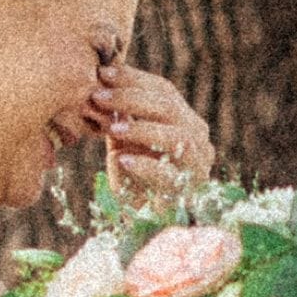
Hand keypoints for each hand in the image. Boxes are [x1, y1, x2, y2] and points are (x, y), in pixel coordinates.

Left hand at [91, 62, 211, 200]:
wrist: (145, 223)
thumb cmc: (134, 179)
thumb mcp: (123, 142)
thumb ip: (118, 116)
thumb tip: (99, 82)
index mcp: (185, 121)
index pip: (164, 91)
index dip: (134, 79)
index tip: (103, 72)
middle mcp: (197, 139)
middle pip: (170, 108)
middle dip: (131, 98)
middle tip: (98, 96)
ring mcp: (197, 167)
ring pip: (178, 138)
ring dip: (142, 129)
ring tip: (113, 127)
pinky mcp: (188, 194)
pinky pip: (170, 176)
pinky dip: (146, 166)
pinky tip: (123, 161)